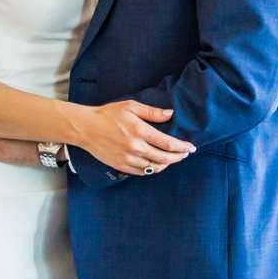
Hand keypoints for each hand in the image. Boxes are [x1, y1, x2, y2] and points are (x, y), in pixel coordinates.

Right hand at [70, 100, 193, 176]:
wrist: (86, 128)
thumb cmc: (108, 114)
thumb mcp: (130, 106)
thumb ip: (152, 112)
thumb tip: (170, 114)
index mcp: (140, 131)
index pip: (168, 144)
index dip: (182, 147)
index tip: (191, 147)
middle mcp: (136, 147)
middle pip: (164, 158)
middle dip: (179, 157)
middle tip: (186, 154)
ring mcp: (128, 159)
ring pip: (154, 167)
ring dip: (167, 164)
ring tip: (173, 159)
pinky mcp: (121, 166)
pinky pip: (142, 172)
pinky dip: (153, 169)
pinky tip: (157, 164)